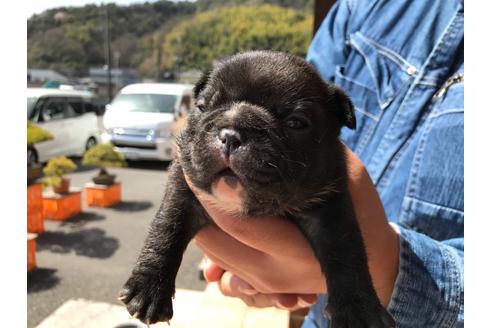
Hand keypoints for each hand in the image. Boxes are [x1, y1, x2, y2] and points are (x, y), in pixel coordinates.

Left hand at [187, 146, 399, 309]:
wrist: (375, 261)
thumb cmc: (362, 213)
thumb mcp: (349, 177)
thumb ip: (315, 153)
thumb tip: (275, 123)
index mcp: (295, 247)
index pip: (234, 219)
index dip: (210, 189)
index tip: (196, 162)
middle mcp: (273, 271)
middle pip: (211, 238)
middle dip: (199, 201)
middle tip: (196, 170)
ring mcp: (262, 282)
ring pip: (210, 250)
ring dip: (203, 217)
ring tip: (209, 185)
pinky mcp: (257, 283)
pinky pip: (219, 264)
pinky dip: (213, 238)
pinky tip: (221, 214)